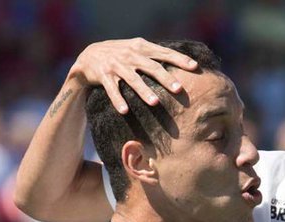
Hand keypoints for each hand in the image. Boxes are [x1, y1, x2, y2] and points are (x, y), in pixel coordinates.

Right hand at [68, 38, 198, 114]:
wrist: (89, 56)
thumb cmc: (121, 55)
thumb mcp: (137, 49)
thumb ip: (155, 54)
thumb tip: (182, 62)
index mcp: (141, 47)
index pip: (164, 53)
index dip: (179, 59)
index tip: (195, 67)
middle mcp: (130, 55)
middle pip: (152, 67)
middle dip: (166, 78)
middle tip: (179, 89)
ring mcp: (116, 65)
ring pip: (133, 79)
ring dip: (144, 91)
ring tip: (155, 103)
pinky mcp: (103, 76)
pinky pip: (112, 90)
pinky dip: (118, 100)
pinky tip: (125, 111)